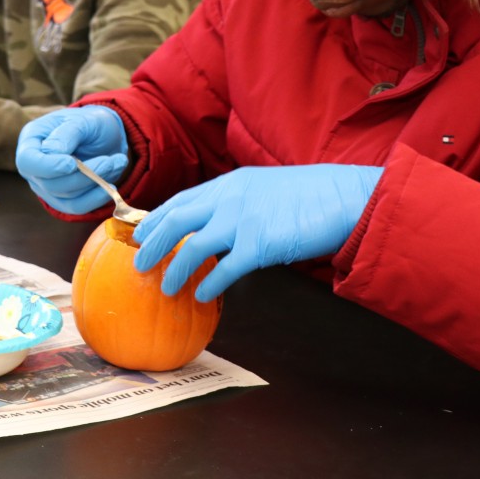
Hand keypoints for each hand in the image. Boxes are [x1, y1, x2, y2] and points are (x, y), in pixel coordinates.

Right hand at [15, 106, 128, 213]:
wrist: (105, 136)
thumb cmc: (90, 123)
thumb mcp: (82, 120)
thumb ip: (67, 133)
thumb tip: (53, 152)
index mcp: (32, 140)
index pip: (28, 161)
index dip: (48, 167)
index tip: (71, 164)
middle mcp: (34, 167)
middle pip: (49, 183)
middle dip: (82, 175)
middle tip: (109, 161)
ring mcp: (46, 186)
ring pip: (66, 197)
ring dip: (94, 183)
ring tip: (116, 163)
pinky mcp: (63, 200)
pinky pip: (77, 207)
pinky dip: (95, 199)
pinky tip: (110, 187)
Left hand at [134, 164, 382, 301]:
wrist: (341, 196)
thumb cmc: (308, 196)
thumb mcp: (264, 188)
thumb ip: (237, 202)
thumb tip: (216, 226)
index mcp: (228, 184)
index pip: (180, 200)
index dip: (155, 218)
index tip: (139, 233)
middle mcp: (228, 199)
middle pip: (175, 221)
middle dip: (151, 243)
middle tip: (138, 264)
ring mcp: (242, 221)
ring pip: (192, 247)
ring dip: (174, 270)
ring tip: (165, 288)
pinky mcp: (259, 245)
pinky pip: (224, 270)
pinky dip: (209, 285)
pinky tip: (203, 296)